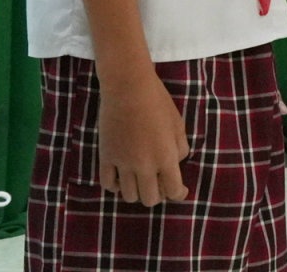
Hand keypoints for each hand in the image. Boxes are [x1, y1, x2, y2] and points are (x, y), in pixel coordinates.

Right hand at [96, 68, 189, 205]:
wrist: (128, 87)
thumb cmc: (158, 102)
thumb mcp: (178, 125)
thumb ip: (180, 149)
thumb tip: (175, 165)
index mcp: (166, 157)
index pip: (173, 192)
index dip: (179, 194)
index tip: (180, 189)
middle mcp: (144, 165)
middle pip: (150, 200)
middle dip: (157, 195)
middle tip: (158, 183)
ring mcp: (123, 163)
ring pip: (128, 197)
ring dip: (136, 192)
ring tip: (140, 179)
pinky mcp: (106, 157)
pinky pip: (108, 185)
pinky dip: (115, 186)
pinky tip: (121, 177)